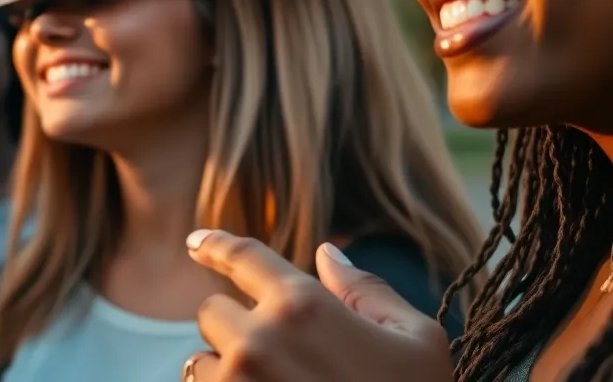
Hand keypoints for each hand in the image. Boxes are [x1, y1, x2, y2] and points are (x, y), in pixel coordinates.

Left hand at [182, 229, 453, 381]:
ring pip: (202, 358)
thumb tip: (328, 254)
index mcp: (304, 305)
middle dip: (238, 326)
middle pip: (214, 311)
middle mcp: (259, 338)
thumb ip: (367, 290)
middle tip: (279, 357)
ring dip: (226, 368)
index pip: (243, 258)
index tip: (195, 243)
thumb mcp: (417, 342)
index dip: (215, 245)